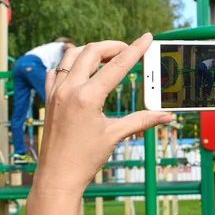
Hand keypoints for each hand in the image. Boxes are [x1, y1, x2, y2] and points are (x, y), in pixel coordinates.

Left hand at [34, 33, 170, 194]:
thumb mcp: (115, 136)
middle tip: (128, 50)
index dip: (135, 49)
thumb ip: (141, 120)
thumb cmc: (84, 159)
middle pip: (92, 51)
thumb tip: (166, 115)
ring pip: (72, 55)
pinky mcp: (49, 98)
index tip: (146, 38)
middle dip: (113, 46)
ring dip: (91, 51)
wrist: (57, 176)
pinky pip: (56, 70)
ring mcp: (55, 92)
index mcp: (87, 98)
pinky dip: (70, 64)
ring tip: (107, 58)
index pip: (117, 65)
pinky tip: (81, 70)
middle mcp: (69, 90)